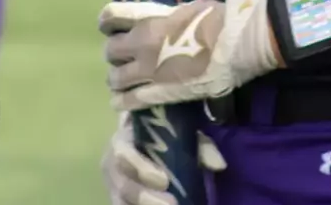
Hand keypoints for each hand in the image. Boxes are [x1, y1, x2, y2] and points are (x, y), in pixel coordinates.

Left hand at [100, 0, 279, 109]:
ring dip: (117, 77)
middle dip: (115, 53)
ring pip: (115, 78)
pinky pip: (130, 101)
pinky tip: (119, 102)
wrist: (234, 43)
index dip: (107, 22)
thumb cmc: (216, 19)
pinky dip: (121, 102)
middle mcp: (141, 45)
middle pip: (110, 51)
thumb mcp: (186, 8)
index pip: (111, 18)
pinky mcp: (159, 94)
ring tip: (124, 80)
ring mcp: (148, 72)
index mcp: (148, 19)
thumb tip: (166, 22)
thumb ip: (167, 18)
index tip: (110, 26)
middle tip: (124, 56)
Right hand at [101, 112, 226, 204]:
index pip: (122, 153)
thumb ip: (199, 146)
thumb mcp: (180, 133)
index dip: (140, 168)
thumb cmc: (162, 136)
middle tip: (172, 204)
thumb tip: (219, 164)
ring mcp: (113, 187)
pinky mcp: (117, 200)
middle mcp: (112, 165)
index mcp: (123, 140)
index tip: (163, 181)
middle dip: (144, 197)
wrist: (142, 142)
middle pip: (122, 184)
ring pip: (120, 201)